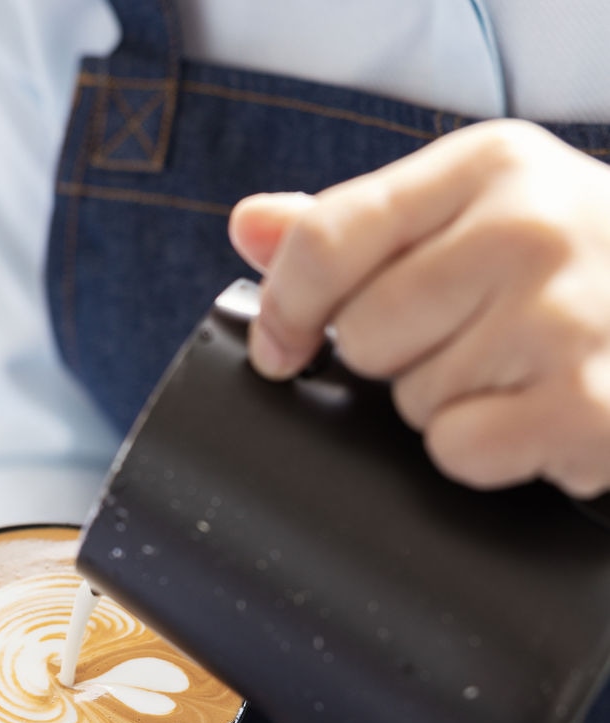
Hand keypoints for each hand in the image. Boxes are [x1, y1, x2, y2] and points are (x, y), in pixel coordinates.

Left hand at [229, 119, 609, 496]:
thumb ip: (364, 225)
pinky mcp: (583, 407)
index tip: (283, 347)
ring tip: (519, 372)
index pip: (328, 238)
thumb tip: (249, 226)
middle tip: (471, 340)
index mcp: (488, 166)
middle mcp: (527, 230)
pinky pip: (458, 452)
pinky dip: (486, 453)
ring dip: (450, 405)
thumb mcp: (482, 210)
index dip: (285, 306)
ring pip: (411, 403)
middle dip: (398, 358)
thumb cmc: (581, 264)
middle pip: (363, 335)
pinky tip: (536, 416)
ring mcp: (561, 320)